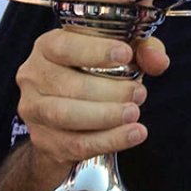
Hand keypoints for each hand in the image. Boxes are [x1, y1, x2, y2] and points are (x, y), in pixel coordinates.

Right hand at [15, 31, 168, 167]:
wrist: (72, 119)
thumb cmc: (97, 73)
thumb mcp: (123, 53)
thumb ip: (144, 49)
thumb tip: (157, 60)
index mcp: (48, 46)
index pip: (64, 46)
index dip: (95, 50)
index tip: (126, 54)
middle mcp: (33, 75)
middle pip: (67, 84)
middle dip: (109, 90)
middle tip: (139, 93)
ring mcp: (33, 109)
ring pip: (65, 115)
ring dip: (105, 116)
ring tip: (134, 114)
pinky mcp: (43, 139)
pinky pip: (75, 143)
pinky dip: (108, 140)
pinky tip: (133, 134)